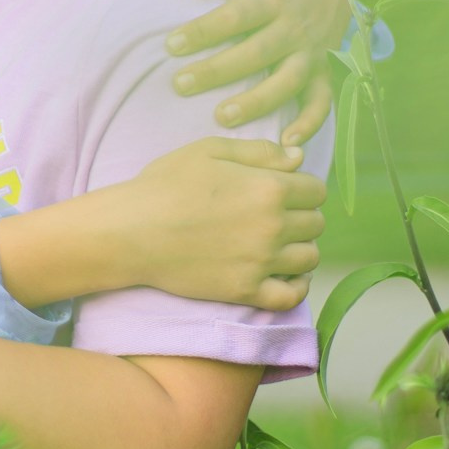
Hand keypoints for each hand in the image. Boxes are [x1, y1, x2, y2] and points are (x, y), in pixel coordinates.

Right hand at [107, 137, 326, 310]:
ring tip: (278, 245)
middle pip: (316, 224)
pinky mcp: (245, 290)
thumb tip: (299, 158)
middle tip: (276, 217)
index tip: (285, 191)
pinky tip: (285, 276)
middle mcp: (273, 226)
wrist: (131, 231)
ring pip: (310, 258)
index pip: (316, 191)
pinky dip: (296, 287)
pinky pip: (291, 296)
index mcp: (269, 188)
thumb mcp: (209, 151)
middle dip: (302, 217)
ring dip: (300, 249)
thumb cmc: (165, 184)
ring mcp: (261, 262)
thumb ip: (259, 152)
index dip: (303, 189)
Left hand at [174, 0, 354, 147]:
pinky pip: (321, 103)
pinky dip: (309, 125)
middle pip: (255, 54)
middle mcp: (294, 29)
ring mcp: (311, 54)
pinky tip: (287, 144)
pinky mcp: (324, 73)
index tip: (171, 45)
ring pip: (286, 83)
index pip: (236, 16)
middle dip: (218, 72)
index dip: (204, 31)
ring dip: (256, 103)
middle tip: (181, 85)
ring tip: (222, 118)